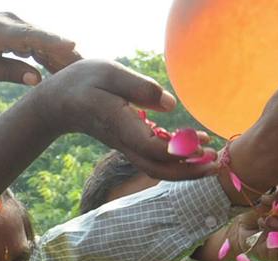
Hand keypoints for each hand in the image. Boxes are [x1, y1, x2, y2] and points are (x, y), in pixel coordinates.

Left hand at [0, 12, 80, 84]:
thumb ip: (6, 72)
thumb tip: (37, 79)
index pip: (29, 36)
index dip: (51, 41)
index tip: (72, 46)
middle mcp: (9, 21)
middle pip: (43, 38)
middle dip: (66, 54)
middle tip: (90, 72)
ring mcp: (15, 21)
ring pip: (44, 40)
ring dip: (62, 57)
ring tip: (84, 74)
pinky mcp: (18, 27)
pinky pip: (38, 41)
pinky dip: (50, 54)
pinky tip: (67, 69)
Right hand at [28, 59, 215, 180]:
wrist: (60, 103)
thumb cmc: (83, 83)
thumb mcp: (108, 73)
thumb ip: (140, 87)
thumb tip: (171, 105)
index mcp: (121, 126)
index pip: (153, 148)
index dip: (179, 150)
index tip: (201, 144)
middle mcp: (126, 143)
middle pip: (159, 169)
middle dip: (190, 170)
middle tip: (217, 162)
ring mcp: (128, 147)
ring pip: (159, 169)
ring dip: (187, 168)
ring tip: (213, 158)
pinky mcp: (130, 145)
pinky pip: (156, 159)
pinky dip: (177, 158)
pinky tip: (195, 145)